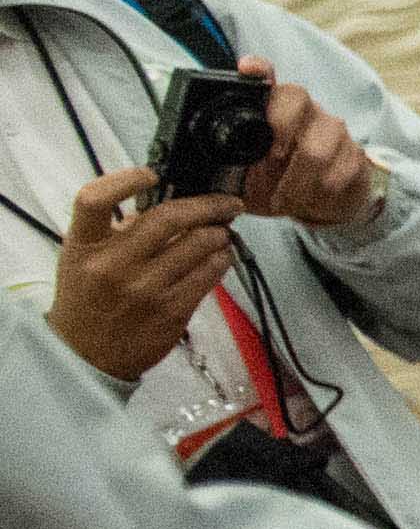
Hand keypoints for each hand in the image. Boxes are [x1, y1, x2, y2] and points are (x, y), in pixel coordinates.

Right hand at [48, 168, 237, 381]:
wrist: (85, 354)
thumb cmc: (87, 297)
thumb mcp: (83, 258)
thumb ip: (116, 230)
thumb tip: (168, 204)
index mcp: (83, 246)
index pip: (94, 199)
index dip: (124, 179)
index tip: (151, 174)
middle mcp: (111, 265)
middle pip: (167, 218)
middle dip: (208, 204)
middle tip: (227, 202)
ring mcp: (143, 289)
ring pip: (199, 244)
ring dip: (220, 232)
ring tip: (223, 231)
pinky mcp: (170, 311)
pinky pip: (209, 274)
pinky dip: (222, 258)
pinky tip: (222, 255)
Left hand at [231, 57, 380, 229]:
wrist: (320, 206)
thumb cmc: (275, 184)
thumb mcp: (242, 175)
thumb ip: (225, 162)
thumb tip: (198, 163)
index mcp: (273, 109)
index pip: (267, 76)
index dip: (258, 69)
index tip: (247, 69)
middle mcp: (306, 110)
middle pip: (296, 98)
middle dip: (279, 130)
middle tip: (270, 160)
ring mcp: (334, 131)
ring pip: (316, 150)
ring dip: (295, 183)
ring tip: (283, 199)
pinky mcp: (356, 156)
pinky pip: (336, 176)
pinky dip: (316, 197)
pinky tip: (307, 202)